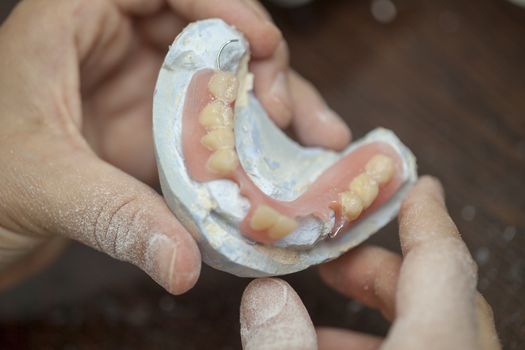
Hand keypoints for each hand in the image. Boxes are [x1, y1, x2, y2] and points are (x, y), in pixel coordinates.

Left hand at [0, 0, 349, 290]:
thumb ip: (115, 215)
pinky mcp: (160, 135)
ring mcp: (144, 94)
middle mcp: (119, 52)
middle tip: (285, 109)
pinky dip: (252, 143)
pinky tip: (284, 164)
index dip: (219, 3)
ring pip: (221, 79)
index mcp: (76, 25)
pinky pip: (215, 126)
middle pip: (208, 32)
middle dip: (260, 63)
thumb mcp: (43, 186)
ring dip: (271, 104)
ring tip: (317, 138)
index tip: (260, 43)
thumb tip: (182, 263)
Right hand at [240, 177, 499, 349]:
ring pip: (437, 326)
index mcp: (438, 347)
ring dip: (381, 312)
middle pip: (439, 292)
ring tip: (320, 320)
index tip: (418, 185)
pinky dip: (389, 343)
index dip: (427, 217)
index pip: (443, 262)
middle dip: (381, 269)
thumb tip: (265, 294)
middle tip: (333, 263)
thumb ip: (284, 342)